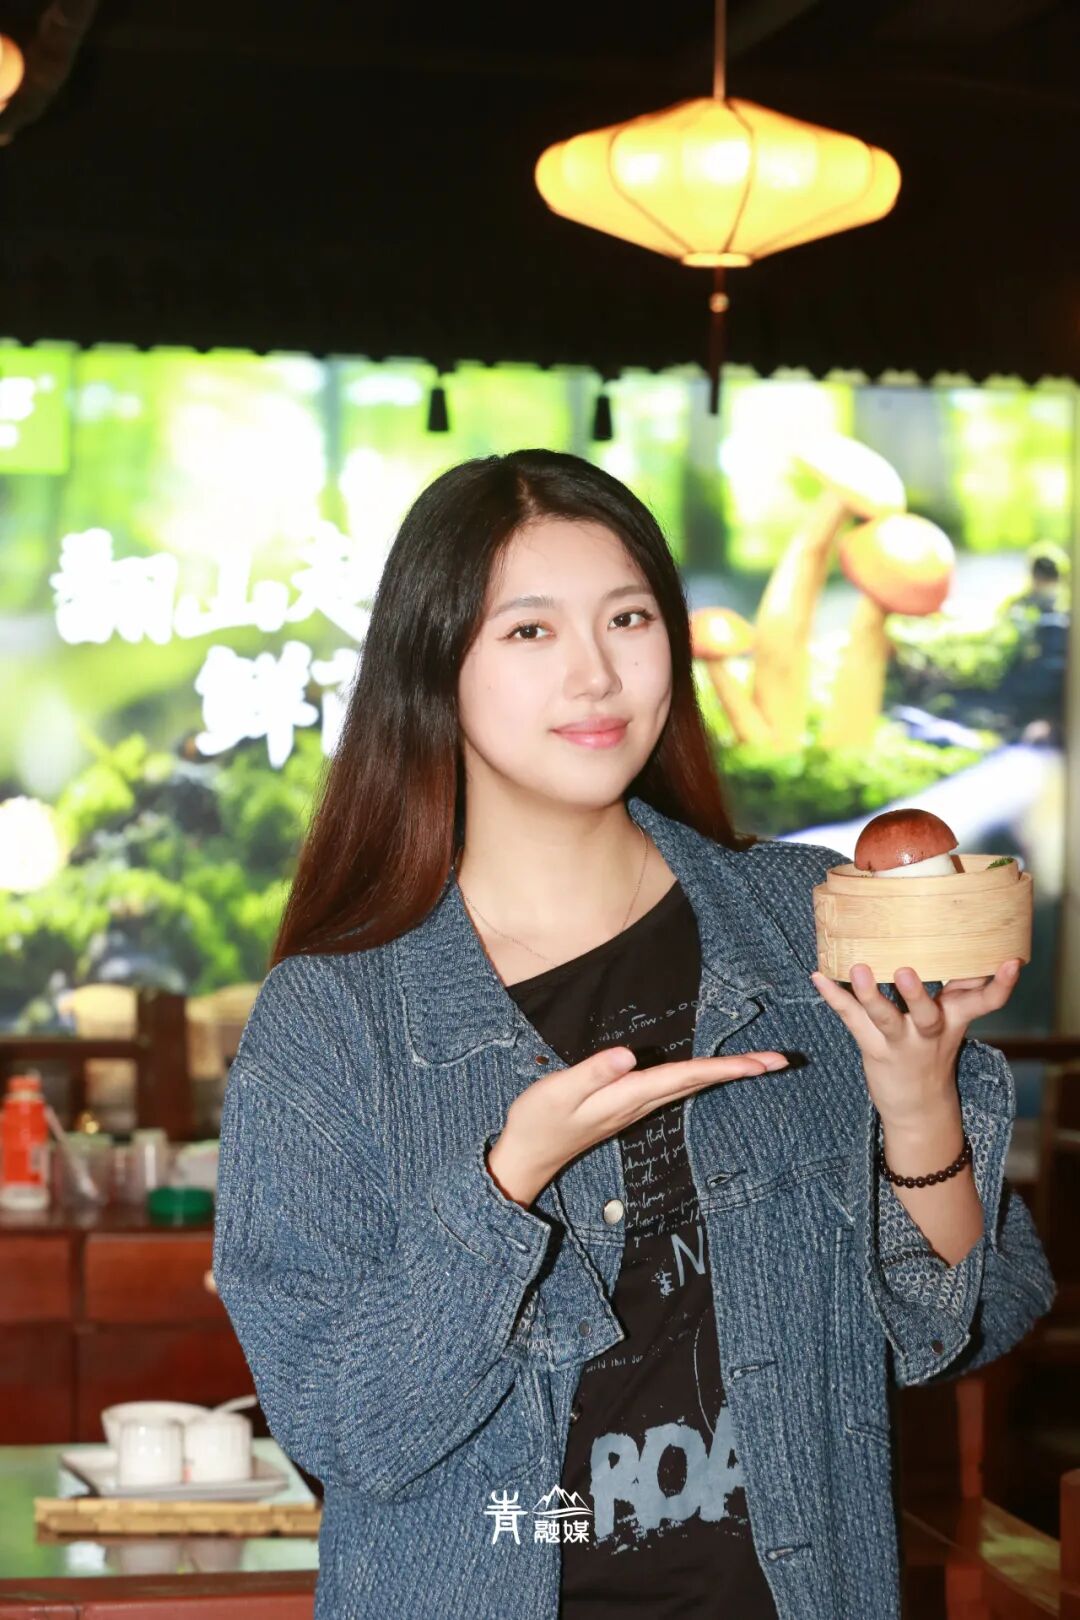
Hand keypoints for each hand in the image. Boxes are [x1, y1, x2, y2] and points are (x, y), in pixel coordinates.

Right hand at [487, 1043, 790, 1205]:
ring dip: (725, 1074)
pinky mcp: (629, 1105)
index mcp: (631, 1096)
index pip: (688, 1076)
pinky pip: (676, 1087)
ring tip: (758, 1064)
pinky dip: (701, 1077)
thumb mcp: (559, 1092)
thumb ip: (592, 1073)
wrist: (528, 1155)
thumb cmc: (539, 1120)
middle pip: (700, 1082)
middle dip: (741, 1071)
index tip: (764, 1063)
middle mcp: (642, 1103)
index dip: (727, 1068)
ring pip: (691, 1086)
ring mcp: (637, 1107)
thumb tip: (627, 1056)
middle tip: (782, 1061)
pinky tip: (709, 1073)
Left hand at [809, 958, 1023, 1133]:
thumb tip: (968, 946)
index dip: (1002, 984)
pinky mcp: (875, 1050)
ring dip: (870, 994)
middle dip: (916, 994)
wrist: (919, 1109)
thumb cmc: (932, 1051)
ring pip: (886, 1019)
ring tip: (858, 969)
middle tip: (907, 970)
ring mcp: (901, 1043)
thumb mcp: (953, 1022)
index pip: (986, 1002)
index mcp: (955, 1019)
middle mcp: (930, 1032)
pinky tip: (818, 976)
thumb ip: (958, 989)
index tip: (1012, 963)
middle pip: (928, 1014)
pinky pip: (852, 1021)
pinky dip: (834, 997)